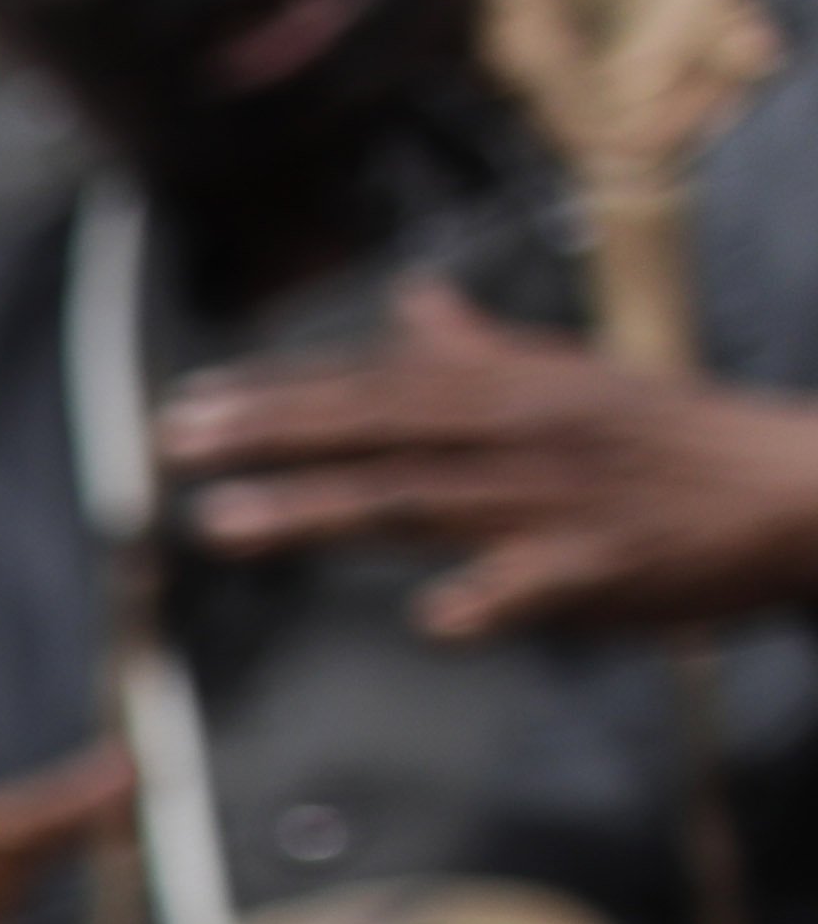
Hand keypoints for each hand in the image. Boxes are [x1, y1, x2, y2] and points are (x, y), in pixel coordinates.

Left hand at [159, 276, 817, 640]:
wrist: (798, 488)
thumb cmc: (673, 441)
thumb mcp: (575, 378)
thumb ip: (481, 352)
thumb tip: (412, 302)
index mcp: (514, 390)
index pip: (371, 386)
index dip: (277, 395)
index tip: (187, 405)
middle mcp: (523, 433)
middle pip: (375, 431)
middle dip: (268, 436)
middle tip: (168, 446)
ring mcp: (559, 500)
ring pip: (420, 501)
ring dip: (317, 513)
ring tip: (221, 526)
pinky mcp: (606, 566)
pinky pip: (535, 587)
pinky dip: (485, 600)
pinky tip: (431, 621)